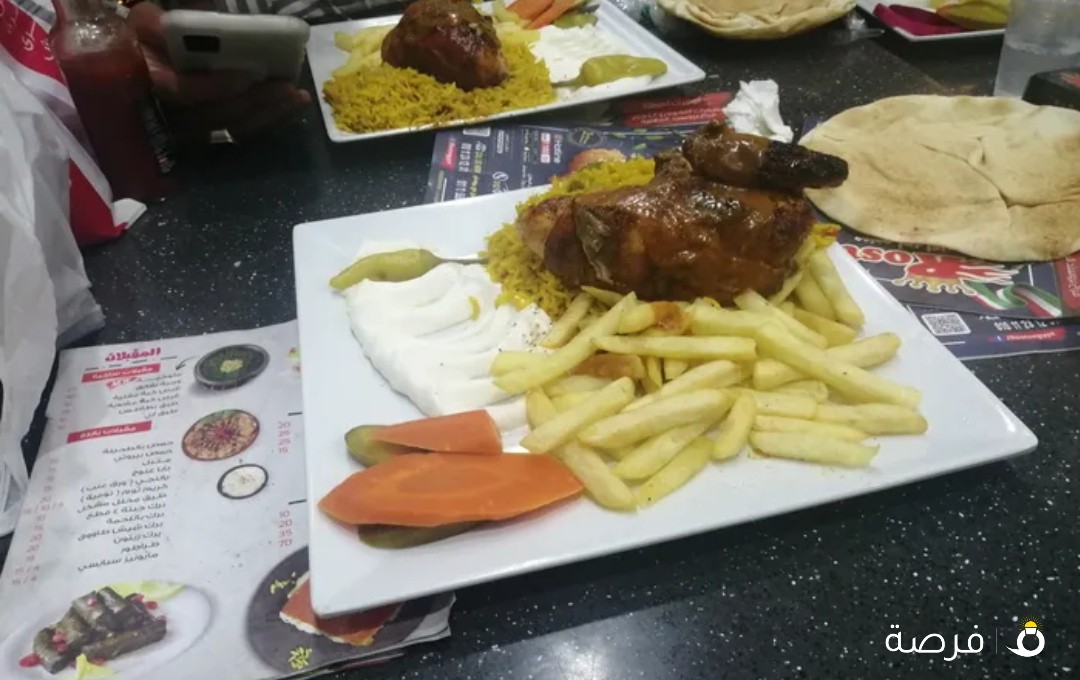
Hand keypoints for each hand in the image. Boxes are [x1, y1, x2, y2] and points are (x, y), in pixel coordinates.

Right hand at [127, 4, 311, 140]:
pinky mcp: (213, 130)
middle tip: (286, 87)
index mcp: (153, 80)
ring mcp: (194, 127)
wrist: (140, 69)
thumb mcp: (146, 23)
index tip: (247, 76)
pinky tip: (291, 106)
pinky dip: (269, 119)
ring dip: (269, 113)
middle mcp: (173, 111)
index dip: (216, 86)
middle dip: (255, 101)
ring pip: (234, 126)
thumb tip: (201, 11)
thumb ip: (161, 22)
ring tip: (297, 97)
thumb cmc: (144, 40)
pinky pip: (243, 131)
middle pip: (219, 115)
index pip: (185, 91)